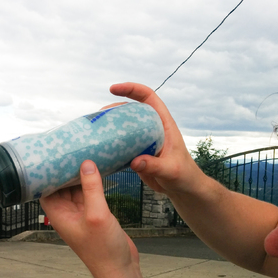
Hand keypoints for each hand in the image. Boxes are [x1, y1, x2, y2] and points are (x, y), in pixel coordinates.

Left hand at [40, 160, 139, 277]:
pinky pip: (89, 194)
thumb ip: (91, 188)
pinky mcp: (94, 215)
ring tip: (84, 154)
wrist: (120, 269)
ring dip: (79, 175)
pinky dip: (92, 183)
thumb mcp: (97, 215)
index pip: (45, 189)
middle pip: (60, 187)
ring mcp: (81, 215)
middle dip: (64, 170)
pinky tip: (98, 170)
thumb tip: (86, 164)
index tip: (52, 156)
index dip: (46, 174)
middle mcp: (67, 214)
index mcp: (59, 215)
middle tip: (70, 150)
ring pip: (75, 189)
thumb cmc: (103, 250)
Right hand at [109, 82, 203, 196]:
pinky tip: (99, 147)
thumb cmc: (183, 175)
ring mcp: (144, 140)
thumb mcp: (171, 170)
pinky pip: (122, 144)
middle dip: (114, 109)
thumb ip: (155, 166)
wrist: (183, 188)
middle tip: (98, 115)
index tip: (113, 89)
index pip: (148, 98)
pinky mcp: (137, 153)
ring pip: (124, 127)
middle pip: (131, 110)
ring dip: (109, 126)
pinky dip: (111, 144)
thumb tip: (135, 162)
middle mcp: (152, 128)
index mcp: (163, 124)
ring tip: (94, 129)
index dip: (131, 89)